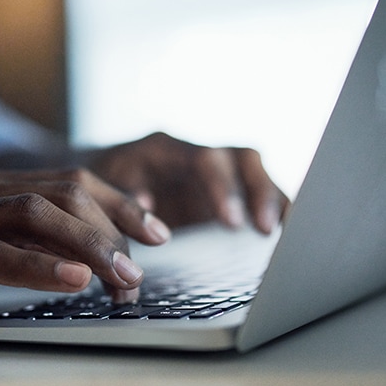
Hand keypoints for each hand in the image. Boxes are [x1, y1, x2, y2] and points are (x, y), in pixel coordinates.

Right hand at [0, 168, 169, 331]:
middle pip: (66, 193)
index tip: (155, 228)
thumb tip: (75, 253)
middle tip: (144, 263)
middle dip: (115, 227)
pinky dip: (38, 267)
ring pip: (37, 216)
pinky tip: (73, 282)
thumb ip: (18, 236)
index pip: (72, 181)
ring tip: (123, 277)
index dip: (120, 203)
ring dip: (88, 247)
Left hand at [88, 132, 289, 232]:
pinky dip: (273, 208)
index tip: (231, 222)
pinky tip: (284, 234)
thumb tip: (148, 207)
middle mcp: (195, 156)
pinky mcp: (221, 192)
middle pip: (241, 159)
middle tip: (265, 228)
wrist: (101, 172)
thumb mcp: (102, 186)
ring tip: (282, 235)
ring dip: (272, 201)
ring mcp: (212, 174)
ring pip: (255, 173)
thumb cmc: (101, 180)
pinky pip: (256, 194)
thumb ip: (122, 196)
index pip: (204, 159)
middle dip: (258, 191)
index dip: (222, 188)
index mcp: (166, 150)